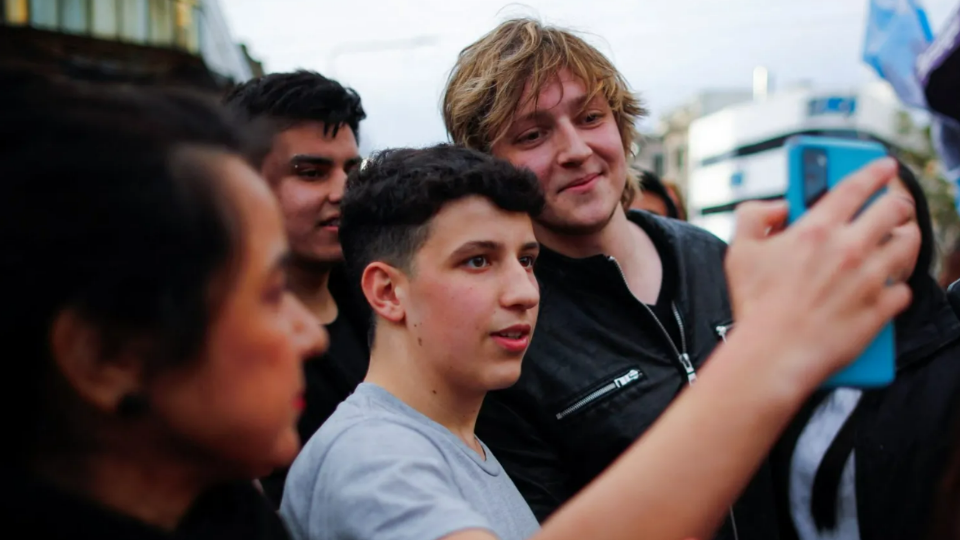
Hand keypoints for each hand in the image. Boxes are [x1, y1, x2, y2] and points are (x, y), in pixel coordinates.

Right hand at [724, 157, 916, 390]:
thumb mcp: (739, 251)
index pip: (855, 186)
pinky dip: (896, 286)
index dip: (873, 170)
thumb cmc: (754, 305)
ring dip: (905, 239)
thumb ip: (754, 215)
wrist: (772, 355)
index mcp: (815, 229)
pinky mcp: (880, 310)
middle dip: (897, 202)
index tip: (884, 165)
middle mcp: (848, 249)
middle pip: (894, 209)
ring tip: (896, 241)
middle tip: (892, 206)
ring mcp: (869, 279)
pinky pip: (904, 289)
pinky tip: (884, 286)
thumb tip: (779, 206)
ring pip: (909, 245)